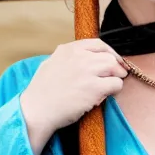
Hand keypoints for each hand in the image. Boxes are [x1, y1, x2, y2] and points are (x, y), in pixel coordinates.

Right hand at [20, 39, 127, 154]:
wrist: (37, 110)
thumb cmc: (42, 92)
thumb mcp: (52, 63)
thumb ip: (69, 58)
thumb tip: (87, 59)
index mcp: (69, 49)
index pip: (98, 44)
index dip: (109, 52)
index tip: (114, 60)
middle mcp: (79, 57)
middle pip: (109, 56)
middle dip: (116, 66)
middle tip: (118, 75)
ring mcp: (87, 71)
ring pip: (115, 68)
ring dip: (116, 77)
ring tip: (110, 86)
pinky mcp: (94, 88)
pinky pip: (116, 84)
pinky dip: (115, 89)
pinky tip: (105, 95)